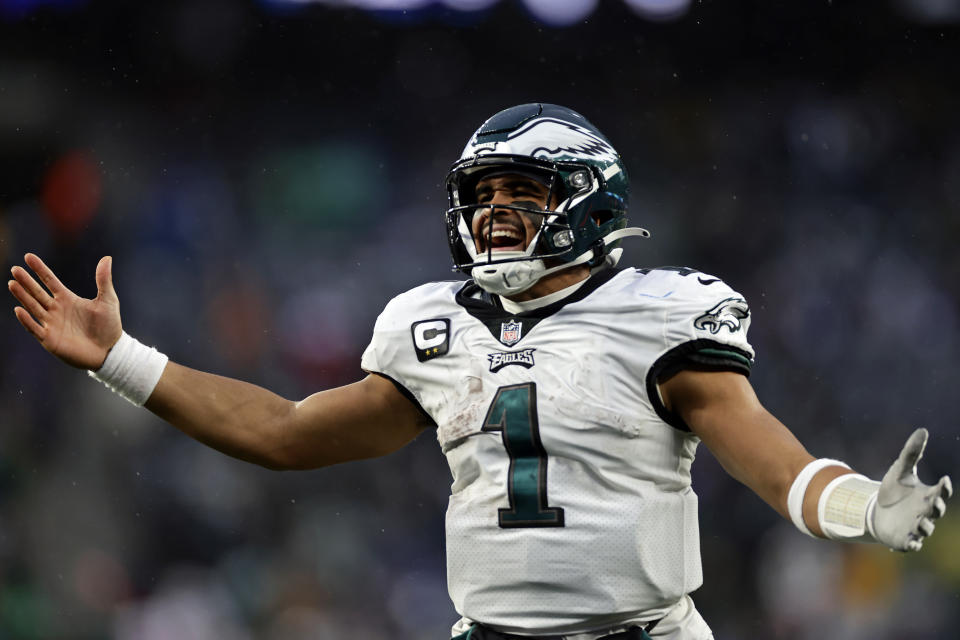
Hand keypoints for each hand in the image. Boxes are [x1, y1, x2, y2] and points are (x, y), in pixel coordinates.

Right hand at [8, 253, 121, 369]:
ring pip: (33, 307)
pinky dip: (27, 320)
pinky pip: (35, 328)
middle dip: (26, 281)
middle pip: (37, 293)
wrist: (110, 351)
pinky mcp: (50, 339)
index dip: (39, 269)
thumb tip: (107, 257)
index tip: (28, 256)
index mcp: (68, 299)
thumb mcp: (108, 300)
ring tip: (12, 284)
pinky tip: (19, 310)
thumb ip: (103, 280)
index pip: (50, 280)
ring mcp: (52, 324)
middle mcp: (56, 310)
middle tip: (15, 269)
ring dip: (22, 296)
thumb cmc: (109, 326)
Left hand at [871, 428, 952, 550]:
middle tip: (933, 502)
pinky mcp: (904, 539)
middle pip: (936, 511)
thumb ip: (912, 453)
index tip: (944, 480)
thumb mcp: (900, 470)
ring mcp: (916, 527)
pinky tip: (909, 543)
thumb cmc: (894, 491)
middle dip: (936, 508)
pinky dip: (912, 544)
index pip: (940, 492)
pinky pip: (912, 544)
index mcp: (927, 496)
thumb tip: (922, 430)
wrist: (876, 511)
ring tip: (920, 521)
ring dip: (925, 526)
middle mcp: (925, 513)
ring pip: (925, 529)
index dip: (943, 488)